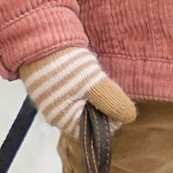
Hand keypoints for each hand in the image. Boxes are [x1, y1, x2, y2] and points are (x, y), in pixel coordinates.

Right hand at [19, 47, 137, 131]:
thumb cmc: (63, 64)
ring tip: (91, 76)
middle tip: (99, 83)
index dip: (111, 117)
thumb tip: (130, 116)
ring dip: (95, 94)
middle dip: (102, 104)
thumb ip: (112, 101)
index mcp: (64, 120)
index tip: (112, 97)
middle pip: (92, 121)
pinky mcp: (59, 91)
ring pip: (87, 107)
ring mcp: (57, 104)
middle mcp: (58, 117)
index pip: (97, 132)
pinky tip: (85, 75)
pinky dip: (87, 88)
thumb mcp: (92, 83)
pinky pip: (80, 96)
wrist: (41, 40)